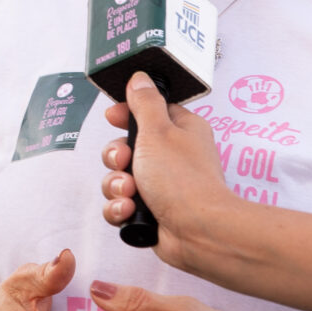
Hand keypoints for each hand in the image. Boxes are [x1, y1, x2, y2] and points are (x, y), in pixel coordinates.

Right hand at [101, 72, 237, 269]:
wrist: (198, 232)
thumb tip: (140, 78)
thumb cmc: (183, 179)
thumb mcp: (158, 130)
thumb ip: (145, 103)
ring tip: (129, 193)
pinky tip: (129, 211)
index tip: (113, 117)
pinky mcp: (150, 213)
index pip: (147, 112)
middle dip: (116, 157)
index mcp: (180, 130)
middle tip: (124, 161)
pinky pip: (120, 205)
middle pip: (126, 147)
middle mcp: (171, 157)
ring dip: (115, 185)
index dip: (126, 115)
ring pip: (118, 178)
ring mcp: (160, 186)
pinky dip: (120, 208)